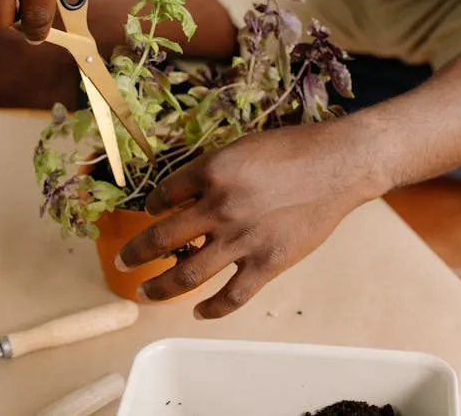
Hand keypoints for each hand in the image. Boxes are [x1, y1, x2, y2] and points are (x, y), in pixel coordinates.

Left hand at [116, 123, 371, 319]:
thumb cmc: (292, 149)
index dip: (151, 206)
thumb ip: (212, 172)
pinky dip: (212, 309)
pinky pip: (232, 296)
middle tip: (122, 262)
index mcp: (210, 172)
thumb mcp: (241, 148)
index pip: (163, 195)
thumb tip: (186, 196)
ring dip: (160, 287)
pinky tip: (199, 312)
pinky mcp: (267, 263)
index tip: (149, 214)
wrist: (337, 166)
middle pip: (162, 239)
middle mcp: (219, 207)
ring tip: (146, 292)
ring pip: (188, 275)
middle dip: (136, 254)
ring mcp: (242, 239)